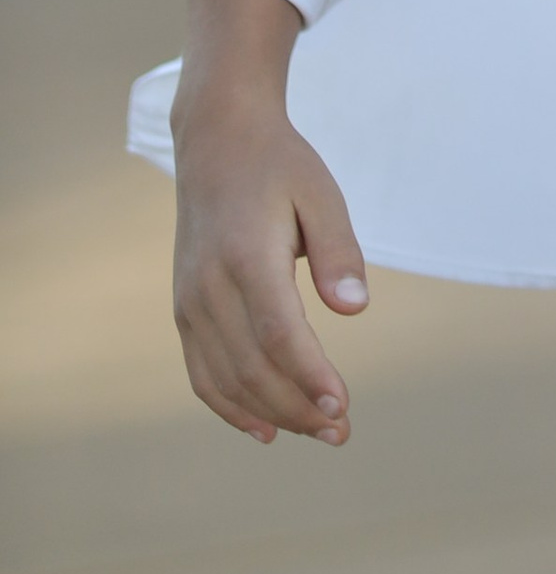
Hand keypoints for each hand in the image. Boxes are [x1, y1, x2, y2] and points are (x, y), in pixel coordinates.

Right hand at [170, 0, 367, 445]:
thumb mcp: (321, 193)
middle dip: (298, 408)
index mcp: (246, 256)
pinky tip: (264, 429)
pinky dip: (230, 407)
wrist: (217, 142)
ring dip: (271, 414)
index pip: (278, 335)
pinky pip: (202, 374)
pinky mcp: (184, 310)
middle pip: (253, 368)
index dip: (309, 377)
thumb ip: (338, 251)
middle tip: (342, 431)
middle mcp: (209, 287)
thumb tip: (355, 311)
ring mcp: (190, 303)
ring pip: (226, 380)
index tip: (342, 407)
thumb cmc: (280, 167)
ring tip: (317, 431)